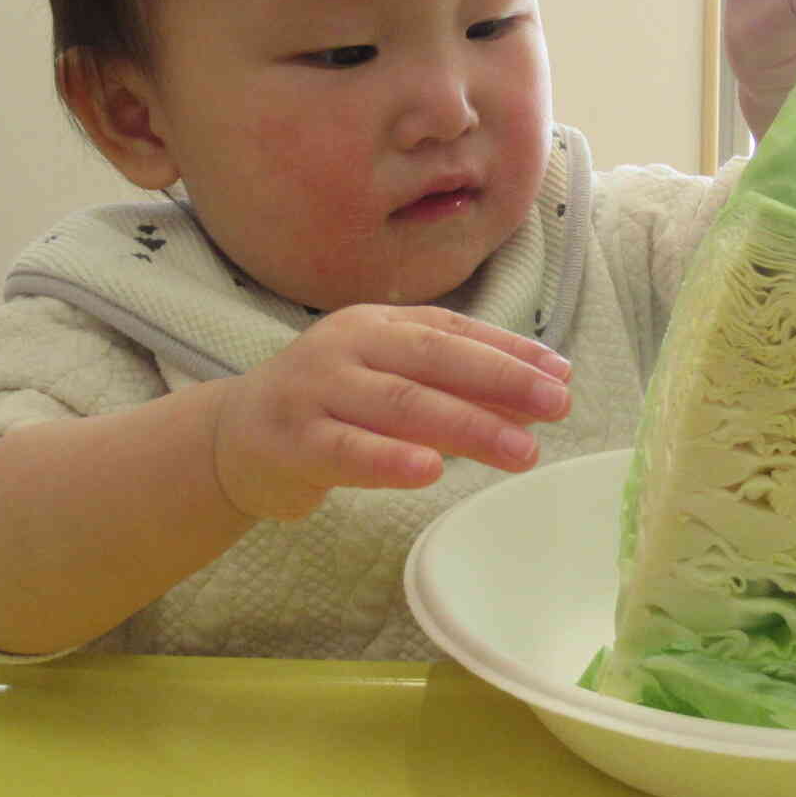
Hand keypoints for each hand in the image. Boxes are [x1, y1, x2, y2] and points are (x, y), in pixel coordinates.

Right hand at [208, 306, 572, 521]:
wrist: (233, 439)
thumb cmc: (329, 406)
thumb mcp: (388, 382)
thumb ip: (452, 385)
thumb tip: (538, 394)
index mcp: (376, 325)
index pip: (453, 332)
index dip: (509, 351)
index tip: (562, 373)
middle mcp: (346, 346)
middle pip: (434, 359)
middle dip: (501, 381)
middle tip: (557, 405)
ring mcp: (315, 390)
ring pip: (400, 404)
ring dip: (467, 426)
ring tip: (521, 449)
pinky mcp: (290, 440)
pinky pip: (345, 450)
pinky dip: (389, 459)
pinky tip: (430, 471)